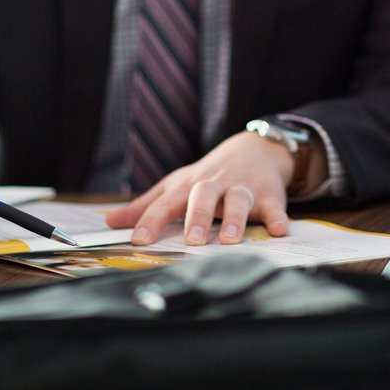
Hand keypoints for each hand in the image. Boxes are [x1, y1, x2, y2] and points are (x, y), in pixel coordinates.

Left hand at [103, 131, 293, 245]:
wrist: (254, 149)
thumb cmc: (208, 175)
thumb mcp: (176, 186)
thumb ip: (145, 206)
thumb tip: (110, 222)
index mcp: (188, 186)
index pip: (166, 203)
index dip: (151, 220)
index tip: (138, 239)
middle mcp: (214, 185)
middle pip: (203, 197)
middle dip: (197, 217)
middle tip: (191, 240)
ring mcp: (243, 188)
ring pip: (238, 201)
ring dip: (235, 219)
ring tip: (230, 240)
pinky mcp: (269, 194)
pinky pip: (275, 207)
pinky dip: (278, 218)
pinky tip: (279, 231)